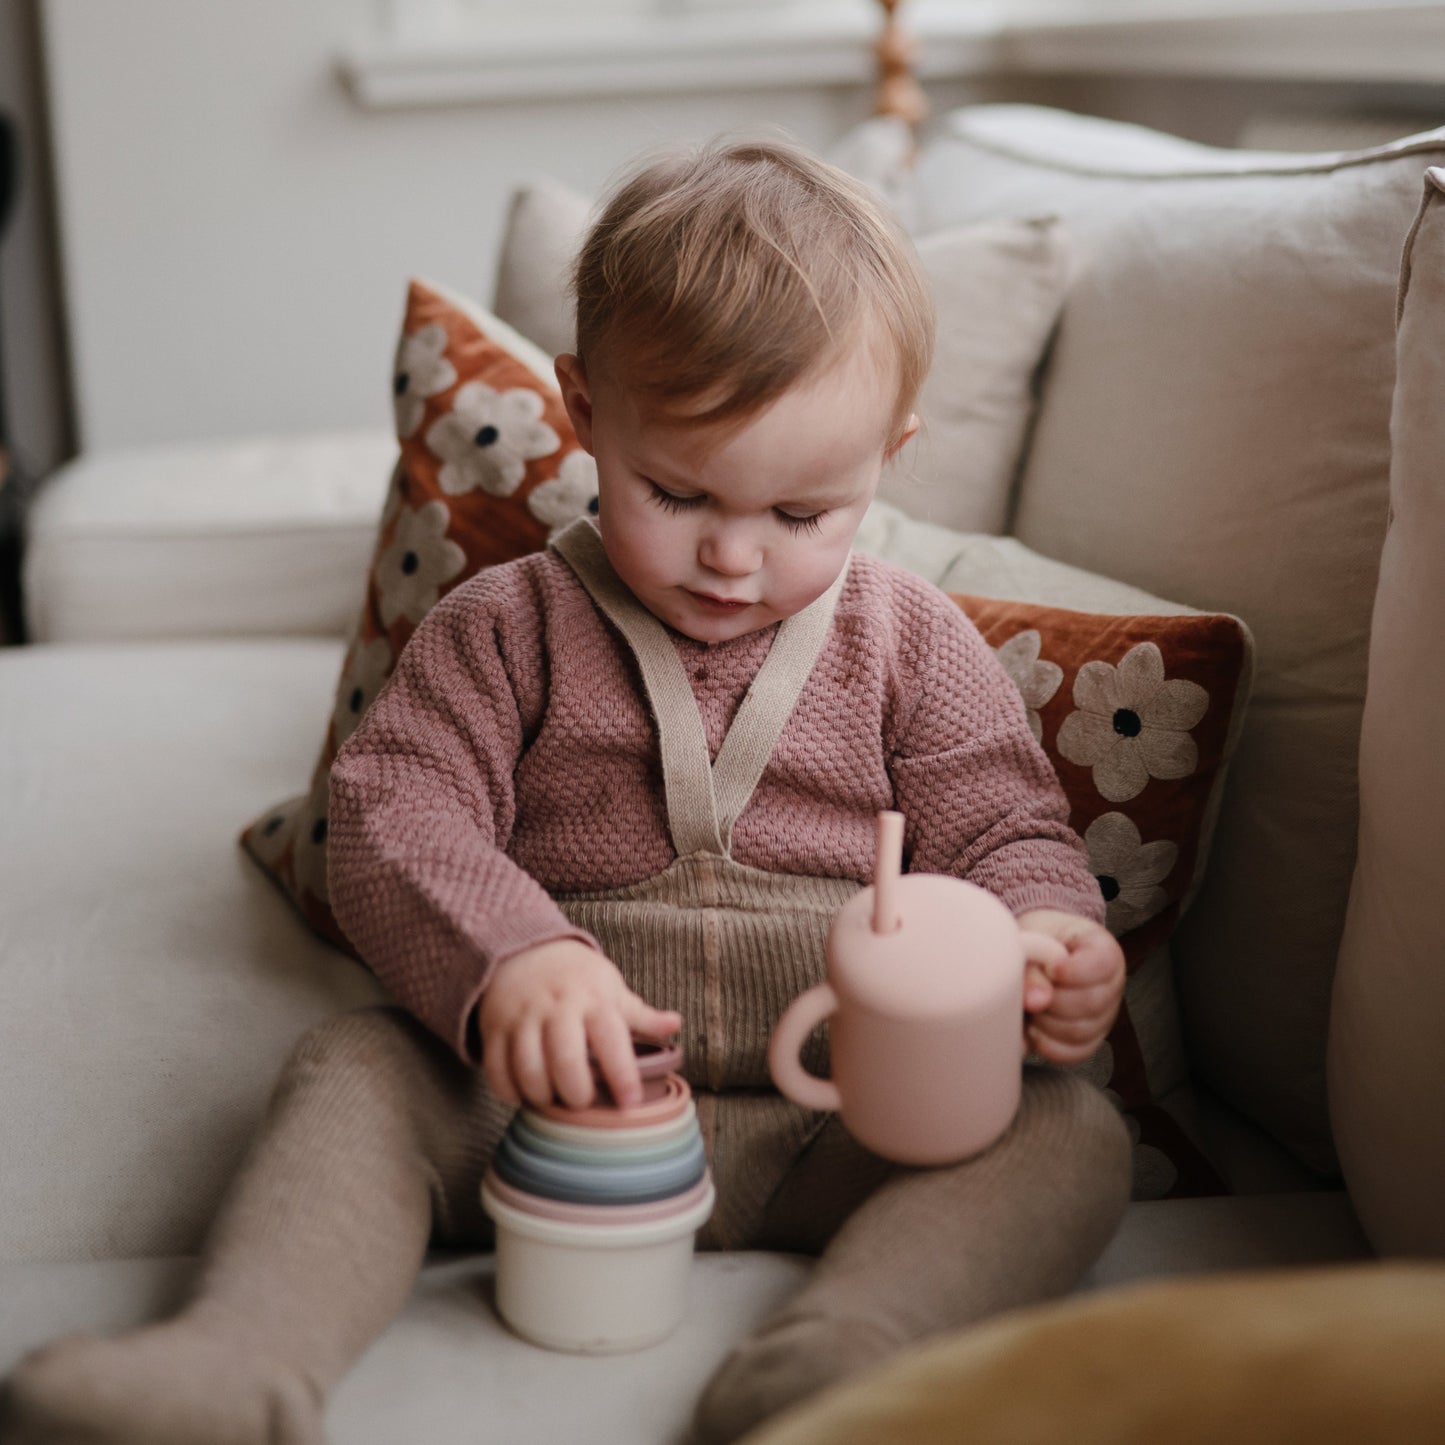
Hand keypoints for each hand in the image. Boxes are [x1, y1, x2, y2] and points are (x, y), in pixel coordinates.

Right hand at [478, 939, 681, 1109]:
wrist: (521, 949)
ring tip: (554, 1099)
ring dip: (542, 1095)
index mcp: (593, 999)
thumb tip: (675, 1025)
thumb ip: (640, 1014)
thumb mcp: (610, 987)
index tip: (630, 1104)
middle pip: (565, 1060)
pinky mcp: (494, 1028)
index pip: (611, 1040)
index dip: (622, 1076)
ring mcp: (522, 1017)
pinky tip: (524, 1094)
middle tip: (583, 1102)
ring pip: (528, 1069)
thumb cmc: (576, 977)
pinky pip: (496, 1070)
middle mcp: (557, 1007)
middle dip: (576, 1093)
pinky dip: (509, 1091)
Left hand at [1015, 909, 1124, 1065]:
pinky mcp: (1089, 1039)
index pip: (1102, 964)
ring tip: (1030, 1007)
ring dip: (1046, 1022)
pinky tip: (1033, 1027)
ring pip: (1080, 1031)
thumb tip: (1036, 1000)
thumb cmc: (1037, 943)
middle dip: (1052, 1000)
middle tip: (1031, 990)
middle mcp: (1111, 985)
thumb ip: (1032, 967)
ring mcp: (1103, 1015)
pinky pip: (1074, 1052)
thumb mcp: (1032, 942)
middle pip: (1090, 1003)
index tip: (1049, 969)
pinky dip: (1047, 1044)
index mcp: (1103, 949)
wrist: (1034, 958)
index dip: (1071, 971)